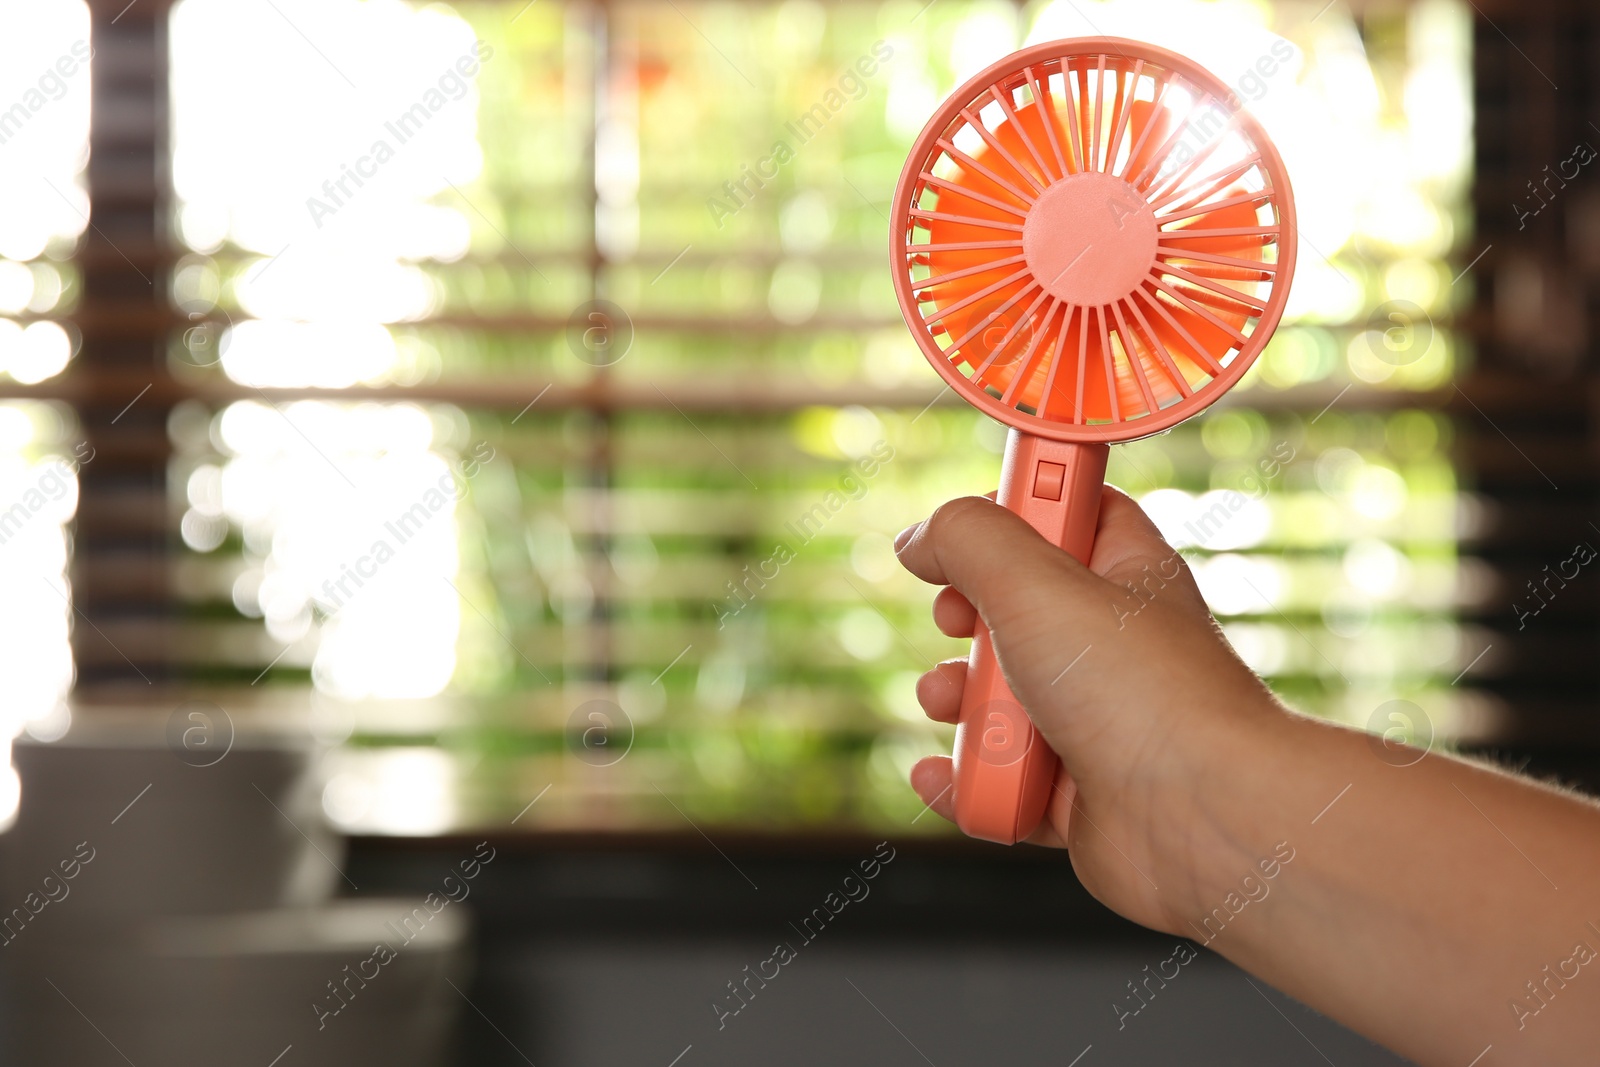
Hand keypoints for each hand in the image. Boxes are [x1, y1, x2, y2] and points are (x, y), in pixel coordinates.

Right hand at [895, 489, 1285, 933]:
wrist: (1201, 820)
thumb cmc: (1144, 696)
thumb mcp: (1036, 584)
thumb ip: (967, 541)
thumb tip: (920, 540)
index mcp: (1125, 573)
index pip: (1069, 511)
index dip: (1014, 506)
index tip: (967, 524)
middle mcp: (1113, 645)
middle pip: (1014, 610)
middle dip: (966, 619)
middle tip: (958, 621)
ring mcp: (1096, 723)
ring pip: (1000, 700)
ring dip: (959, 706)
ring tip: (951, 706)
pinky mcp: (1078, 795)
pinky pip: (1002, 782)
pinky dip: (967, 781)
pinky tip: (943, 776)